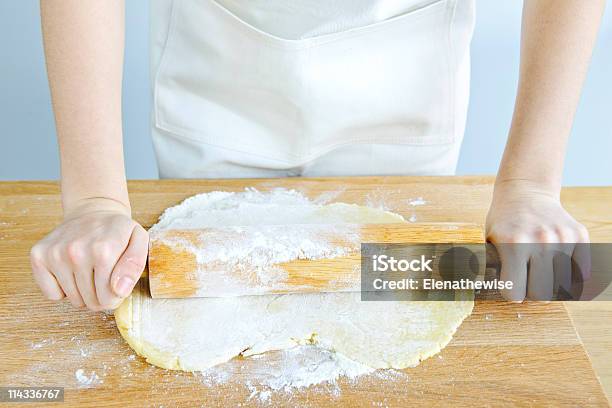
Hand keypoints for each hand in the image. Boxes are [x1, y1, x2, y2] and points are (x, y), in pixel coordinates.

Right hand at [30, 198, 147, 310]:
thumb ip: (134, 265)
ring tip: (90, 270)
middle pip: (91, 301)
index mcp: (104, 249)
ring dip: (83, 292)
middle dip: (101, 295)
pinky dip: (62, 289)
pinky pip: (51, 295)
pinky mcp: (38, 256)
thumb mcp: (138, 241)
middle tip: (104, 276)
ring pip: (73, 300)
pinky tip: (72, 271)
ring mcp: (55, 253)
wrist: (92, 211)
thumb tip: (120, 290)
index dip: (116, 296)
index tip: (118, 284)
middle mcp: (76, 251)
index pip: (109, 297)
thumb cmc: (118, 230)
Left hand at [486, 180, 589, 300]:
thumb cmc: (503, 221)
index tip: (511, 286)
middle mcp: (540, 242)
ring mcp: (562, 238)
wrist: (526, 192)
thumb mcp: (488, 241)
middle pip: (541, 294)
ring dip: (551, 284)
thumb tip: (488, 292)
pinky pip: (580, 272)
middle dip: (532, 291)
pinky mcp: (579, 235)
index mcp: (513, 245)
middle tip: (526, 280)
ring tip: (540, 272)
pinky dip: (570, 275)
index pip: (516, 294)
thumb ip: (491, 267)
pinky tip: (557, 267)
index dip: (512, 293)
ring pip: (562, 286)